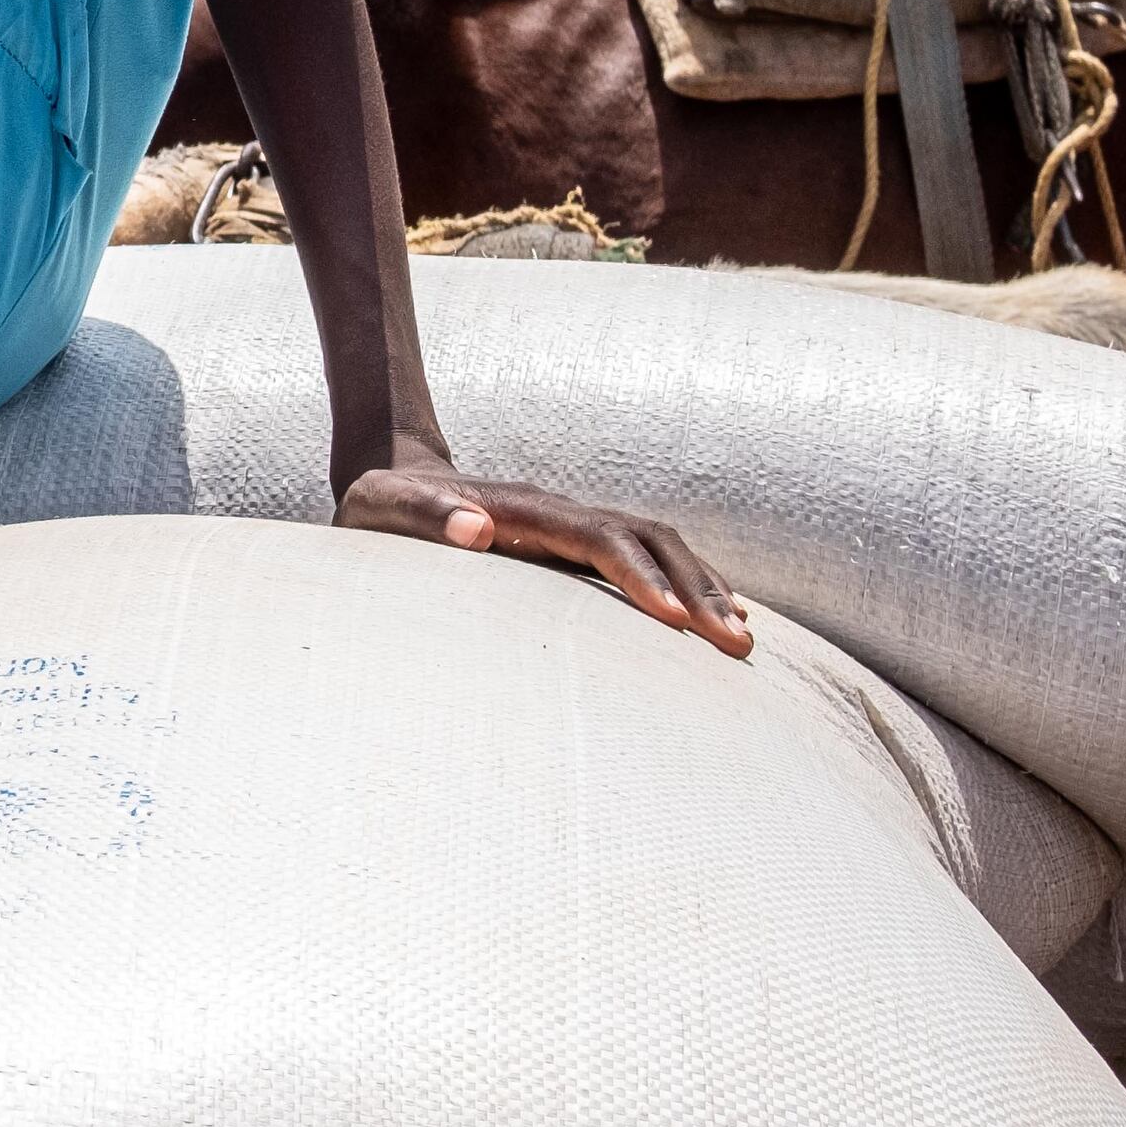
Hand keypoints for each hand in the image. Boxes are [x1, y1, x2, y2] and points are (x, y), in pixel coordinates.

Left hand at [339, 457, 750, 658]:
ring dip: (704, 588)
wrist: (393, 479)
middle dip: (696, 590)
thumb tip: (475, 528)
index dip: (638, 577)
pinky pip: (649, 556)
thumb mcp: (383, 507)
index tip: (675, 621)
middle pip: (649, 540)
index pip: (599, 539)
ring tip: (743, 640)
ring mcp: (573, 524)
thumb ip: (424, 516)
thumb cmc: (382, 505)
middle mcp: (561, 511)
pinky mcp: (576, 543)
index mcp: (523, 509)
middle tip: (736, 647)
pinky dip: (689, 582)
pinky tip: (718, 615)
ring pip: (659, 546)